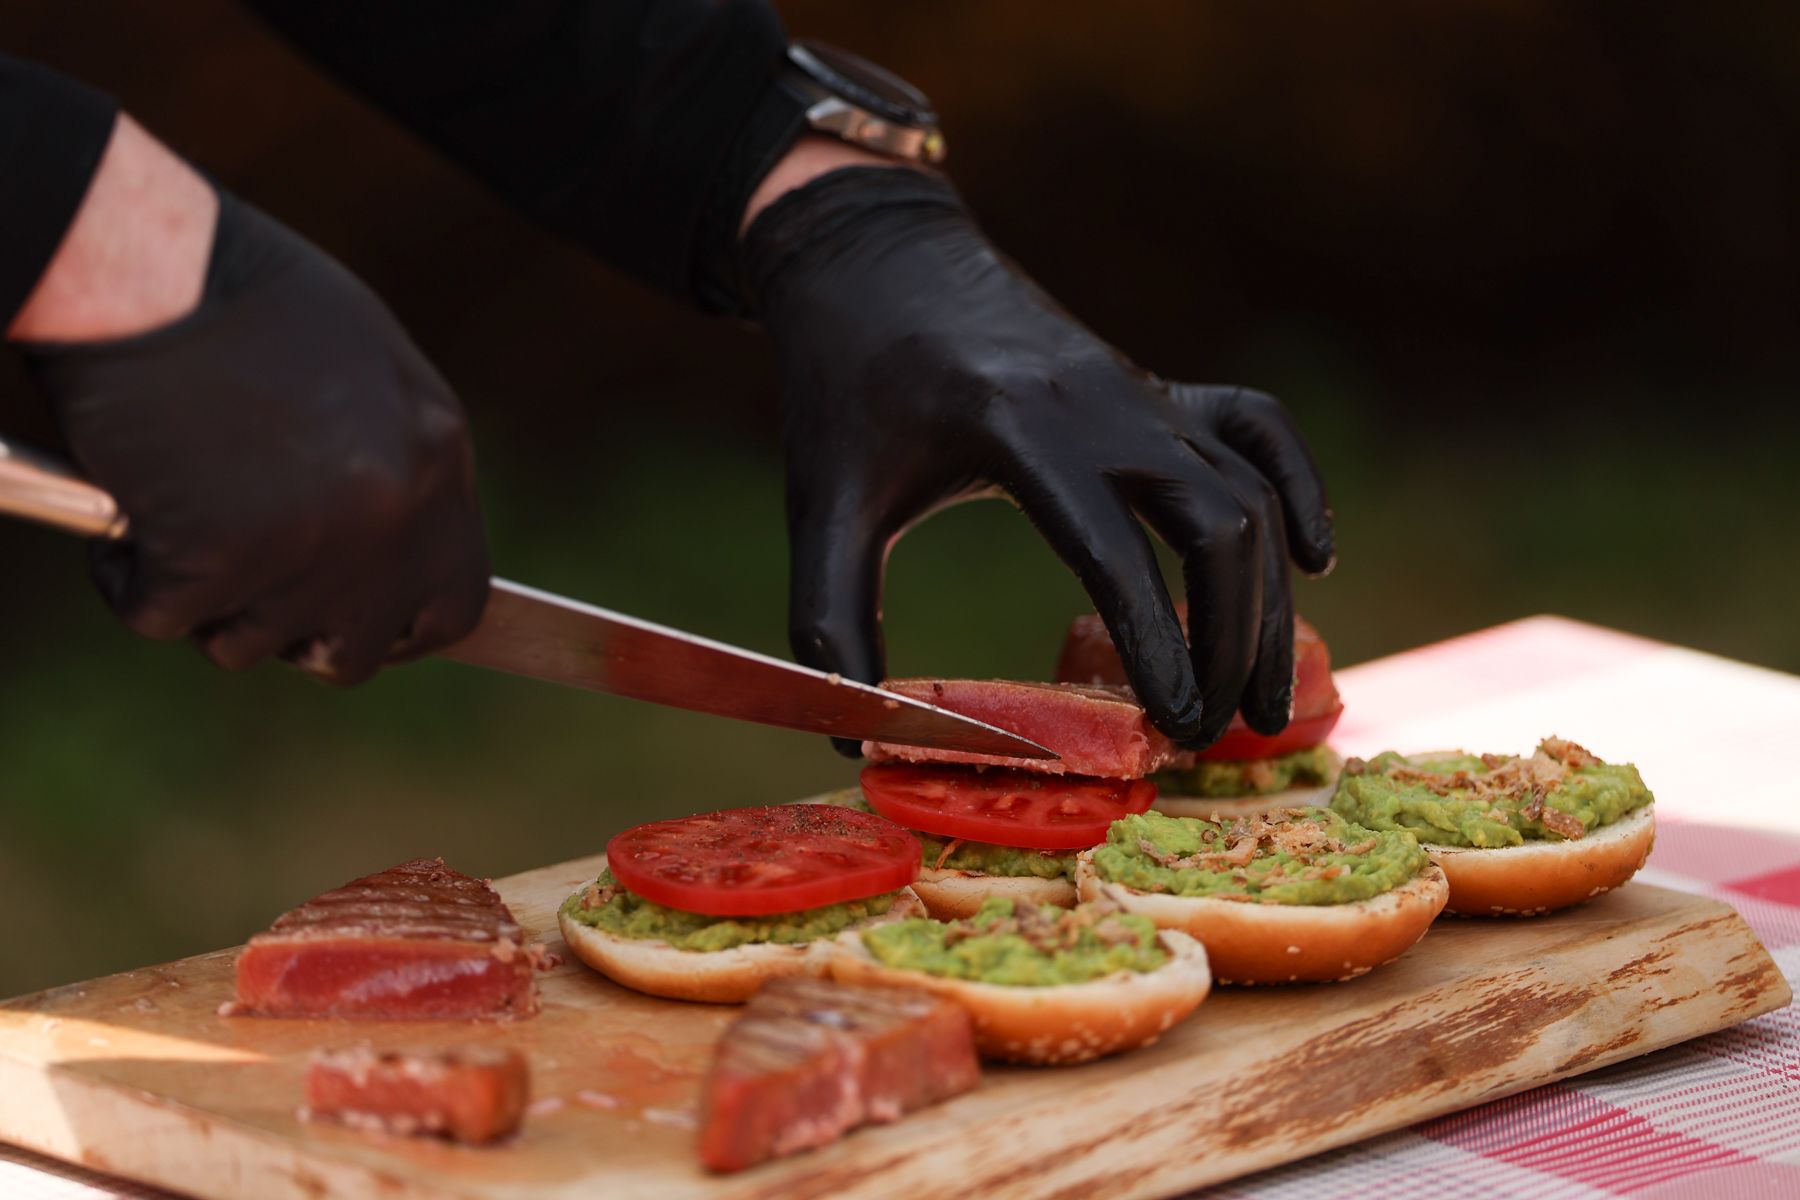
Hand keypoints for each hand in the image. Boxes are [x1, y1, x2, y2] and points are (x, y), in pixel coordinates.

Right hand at [12, 117, 488, 681]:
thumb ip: (391, 463)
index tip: (354, 626)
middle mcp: (394, 513)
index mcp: (436, 459)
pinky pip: (161, 617)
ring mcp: (312, 542)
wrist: (141, 264)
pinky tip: (123, 508)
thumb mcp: (361, 365)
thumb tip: (386, 543)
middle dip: (298, 636)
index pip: (455, 601)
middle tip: (243, 580)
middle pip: (358, 648)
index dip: (398, 626)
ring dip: (204, 600)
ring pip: (251, 643)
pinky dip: (127, 579)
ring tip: (174, 509)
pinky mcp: (217, 555)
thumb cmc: (236, 292)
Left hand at [742, 166, 1332, 751]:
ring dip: (1267, 598)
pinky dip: (1298, 488)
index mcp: (1019, 430)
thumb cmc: (846, 385)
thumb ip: (829, 619)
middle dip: (1234, 638)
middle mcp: (1102, 405)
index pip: (1116, 553)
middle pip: (1218, 524)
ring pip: (1249, 492)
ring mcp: (1140, 389)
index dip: (1158, 646)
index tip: (1175, 724)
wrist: (876, 258)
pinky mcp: (1153, 385)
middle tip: (1215, 734)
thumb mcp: (822, 502)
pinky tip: (1313, 558)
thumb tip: (851, 736)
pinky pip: (1257, 428)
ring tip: (1261, 702)